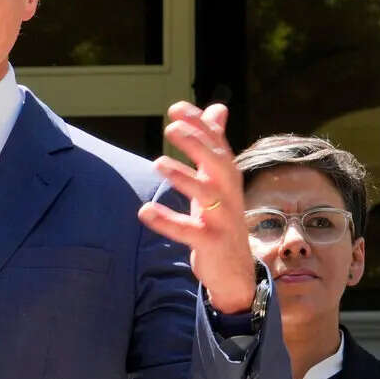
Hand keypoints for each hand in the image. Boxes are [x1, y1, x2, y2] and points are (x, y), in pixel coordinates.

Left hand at [137, 102, 256, 314]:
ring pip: (206, 195)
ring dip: (183, 177)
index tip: (176, 109)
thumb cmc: (220, 218)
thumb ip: (214, 146)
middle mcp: (229, 195)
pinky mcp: (211, 243)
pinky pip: (189, 232)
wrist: (235, 270)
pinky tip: (144, 211)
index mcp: (228, 177)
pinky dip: (167, 221)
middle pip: (218, 164)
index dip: (200, 125)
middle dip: (197, 144)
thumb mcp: (217, 181)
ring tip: (157, 162)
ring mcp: (223, 220)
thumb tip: (217, 108)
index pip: (217, 144)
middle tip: (171, 128)